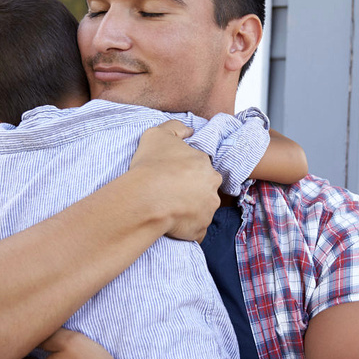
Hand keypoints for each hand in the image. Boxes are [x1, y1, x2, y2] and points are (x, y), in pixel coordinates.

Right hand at [129, 120, 220, 241]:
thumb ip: (175, 128)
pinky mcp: (200, 229)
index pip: (200, 168)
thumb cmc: (151, 165)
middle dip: (192, 192)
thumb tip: (189, 131)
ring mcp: (208, 210)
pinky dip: (187, 229)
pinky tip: (172, 225)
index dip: (185, 172)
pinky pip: (196, 230)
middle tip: (170, 194)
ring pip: (202, 210)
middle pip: (205, 189)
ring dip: (191, 210)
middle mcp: (212, 187)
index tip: (171, 176)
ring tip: (169, 210)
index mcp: (205, 164)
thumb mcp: (158, 134)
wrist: (146, 198)